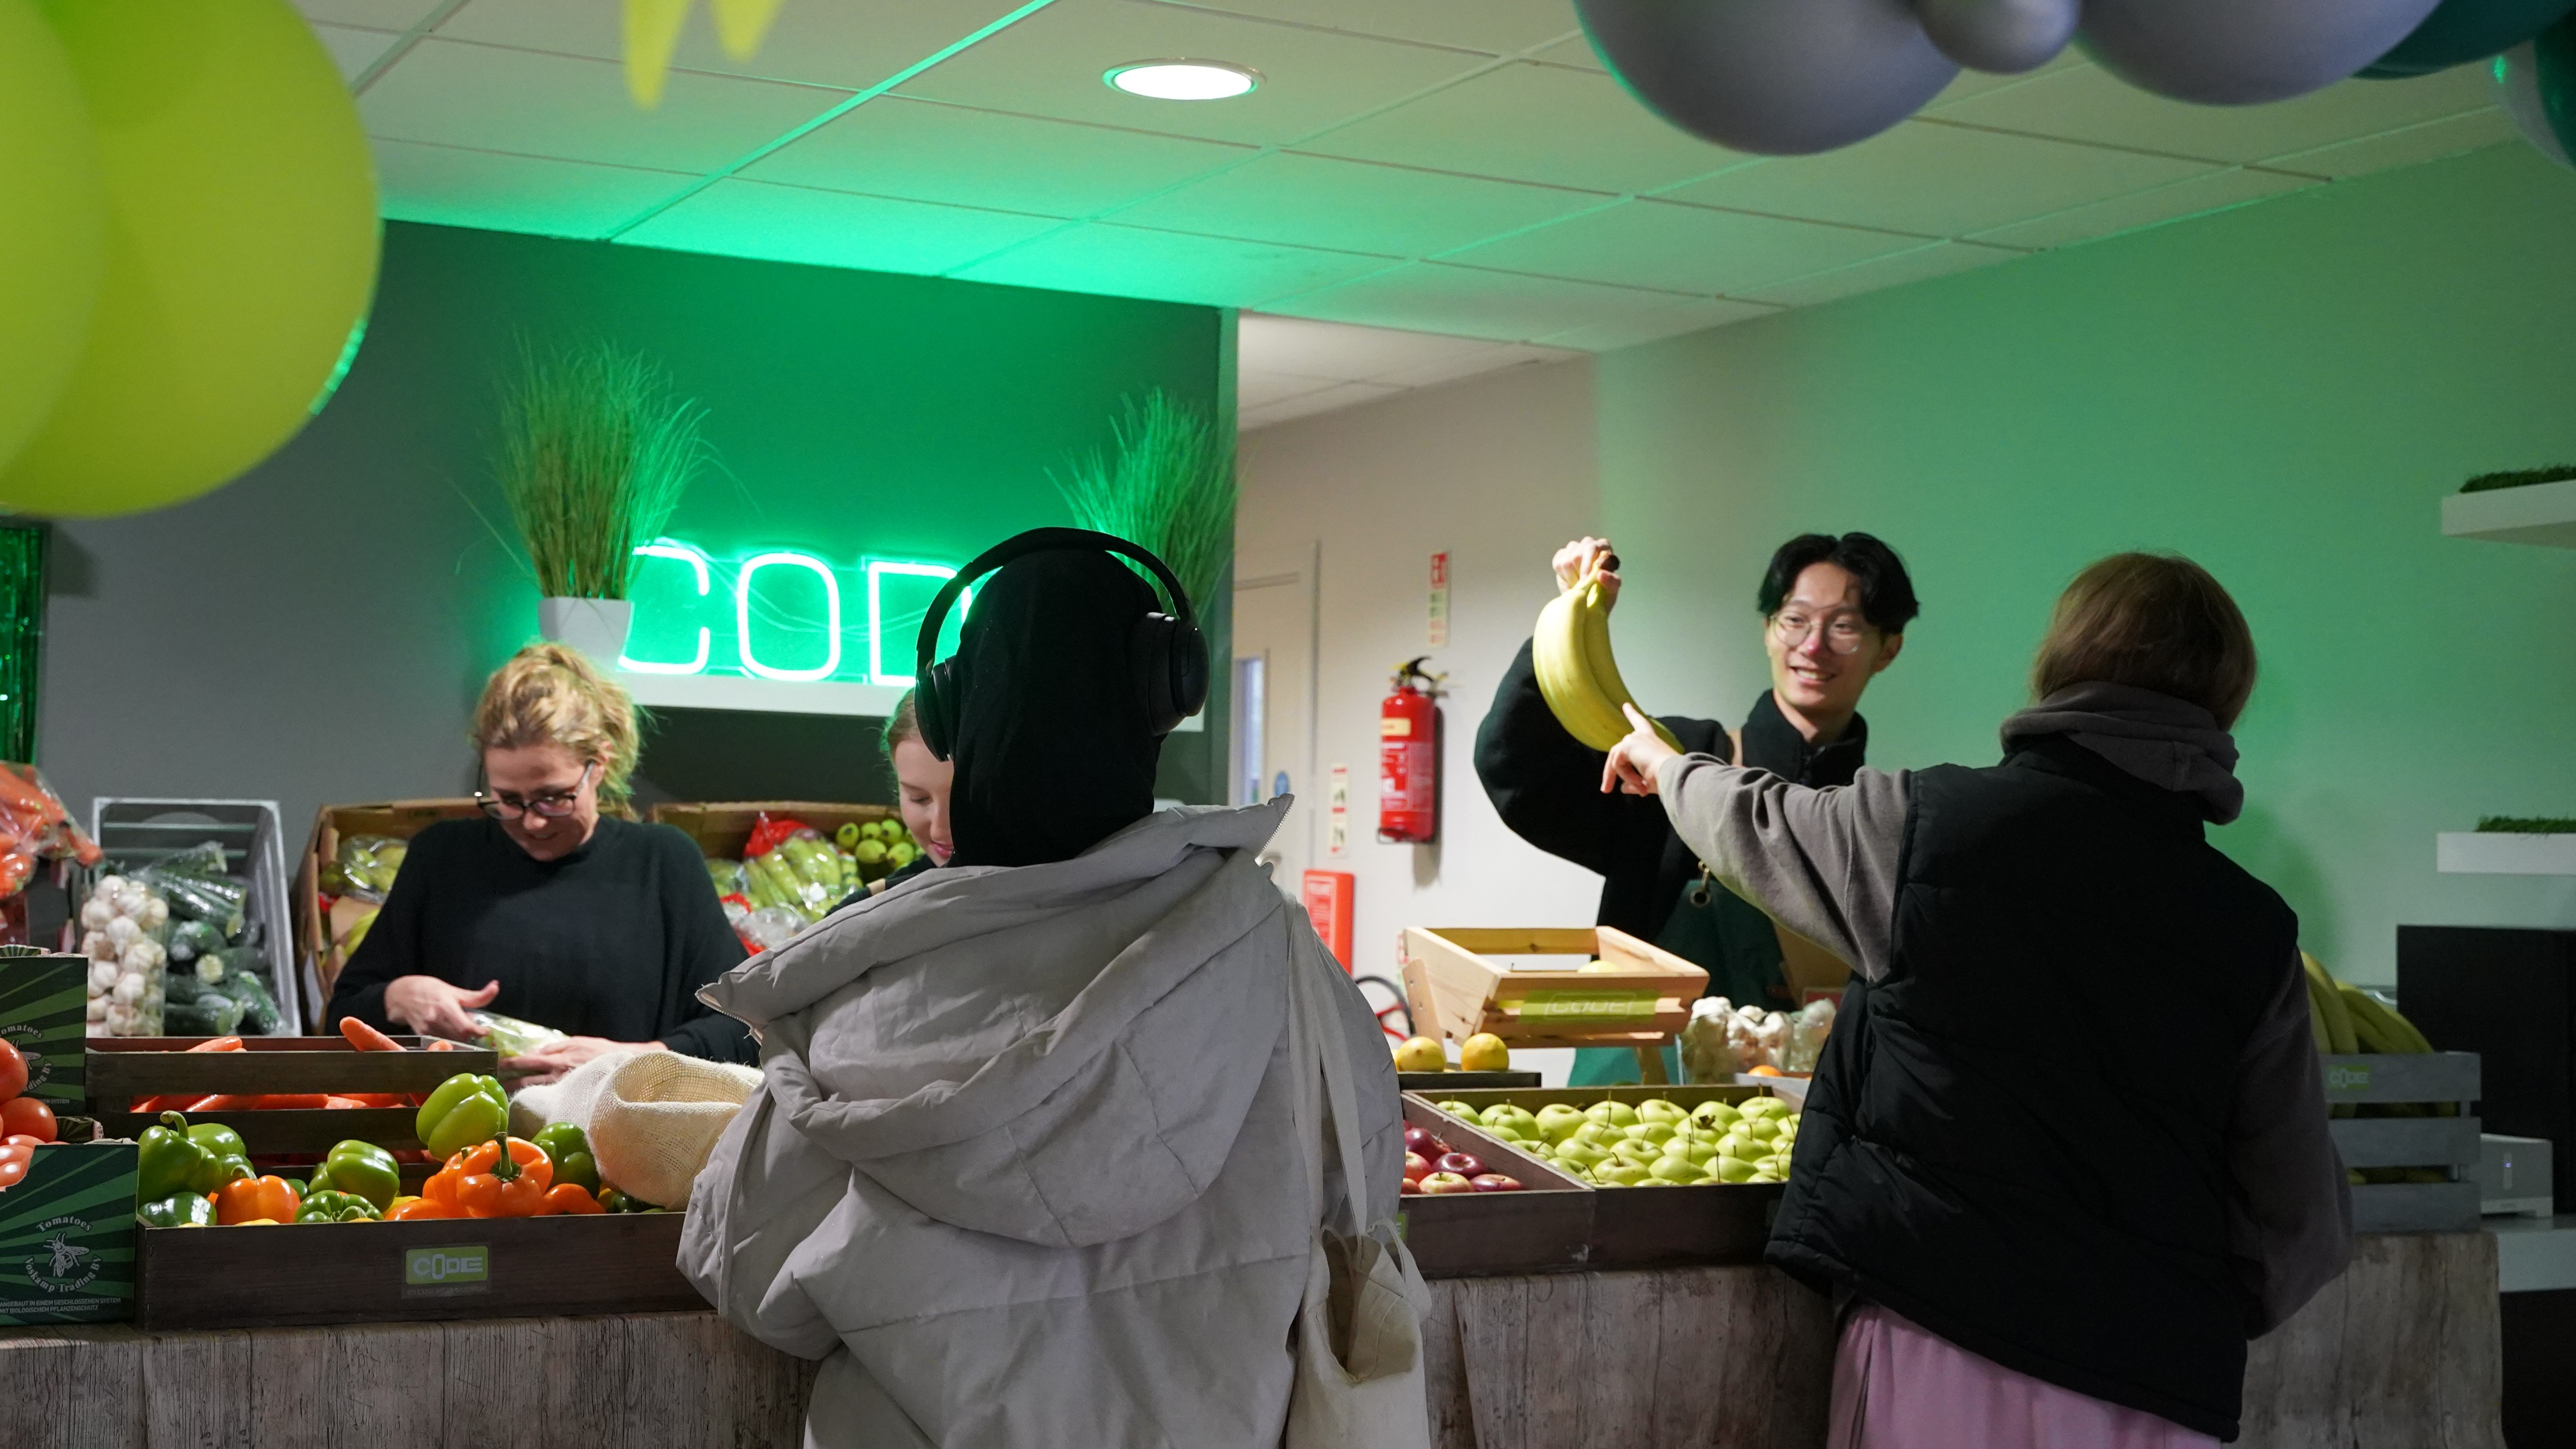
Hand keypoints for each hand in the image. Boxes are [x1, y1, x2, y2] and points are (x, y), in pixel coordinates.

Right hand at [382, 977, 497, 1042]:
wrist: (400, 994)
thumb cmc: (429, 989)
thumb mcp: (454, 990)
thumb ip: (476, 996)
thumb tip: (496, 987)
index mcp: (446, 1007)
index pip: (466, 1028)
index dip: (479, 1032)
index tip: (485, 1031)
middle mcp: (436, 1020)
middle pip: (460, 1037)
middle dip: (470, 1034)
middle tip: (471, 1027)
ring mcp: (427, 1030)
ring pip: (451, 1042)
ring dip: (459, 1039)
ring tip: (459, 1029)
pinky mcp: (421, 1036)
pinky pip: (440, 1043)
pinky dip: (448, 1041)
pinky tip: (448, 1033)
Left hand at [501, 1037, 665, 1086]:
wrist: (626, 1065)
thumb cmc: (603, 1051)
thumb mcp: (579, 1041)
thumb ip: (557, 1045)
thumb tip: (537, 1051)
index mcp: (558, 1057)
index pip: (527, 1060)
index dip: (510, 1063)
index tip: (496, 1064)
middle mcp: (558, 1074)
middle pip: (526, 1079)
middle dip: (508, 1081)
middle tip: (492, 1084)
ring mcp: (564, 1087)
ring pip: (535, 1091)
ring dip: (518, 1092)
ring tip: (504, 1095)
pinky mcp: (571, 1096)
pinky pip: (550, 1098)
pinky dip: (537, 1099)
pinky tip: (528, 1103)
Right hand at [1550, 536, 1620, 608]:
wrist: (1588, 602)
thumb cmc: (1604, 594)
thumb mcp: (1612, 590)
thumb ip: (1612, 581)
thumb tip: (1601, 574)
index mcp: (1603, 546)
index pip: (1592, 548)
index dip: (1587, 565)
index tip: (1584, 580)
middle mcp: (1588, 544)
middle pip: (1576, 555)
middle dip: (1578, 573)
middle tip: (1582, 585)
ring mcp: (1574, 549)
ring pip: (1566, 561)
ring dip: (1571, 577)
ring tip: (1579, 584)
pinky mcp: (1562, 556)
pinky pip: (1558, 564)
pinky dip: (1563, 576)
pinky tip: (1571, 580)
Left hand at [1601, 704, 1677, 796]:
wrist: (1674, 775)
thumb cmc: (1667, 779)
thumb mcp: (1648, 782)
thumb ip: (1634, 783)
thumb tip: (1623, 788)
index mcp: (1652, 741)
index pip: (1640, 724)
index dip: (1632, 714)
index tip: (1625, 705)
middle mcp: (1643, 736)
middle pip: (1619, 750)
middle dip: (1610, 772)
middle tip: (1605, 789)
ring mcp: (1635, 738)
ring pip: (1616, 760)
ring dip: (1622, 778)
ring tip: (1636, 790)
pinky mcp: (1629, 744)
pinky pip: (1617, 763)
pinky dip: (1626, 776)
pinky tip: (1640, 783)